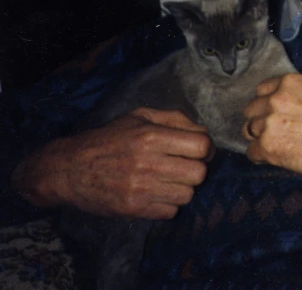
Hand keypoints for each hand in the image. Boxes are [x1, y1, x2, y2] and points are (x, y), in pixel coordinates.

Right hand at [12, 108, 212, 219]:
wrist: (69, 169)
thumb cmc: (109, 138)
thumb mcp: (140, 116)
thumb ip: (175, 119)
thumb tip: (204, 133)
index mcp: (151, 136)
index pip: (201, 146)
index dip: (206, 149)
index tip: (199, 150)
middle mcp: (149, 163)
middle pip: (199, 173)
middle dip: (196, 169)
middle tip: (184, 166)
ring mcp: (141, 189)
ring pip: (188, 195)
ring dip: (183, 188)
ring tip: (168, 180)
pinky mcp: (134, 209)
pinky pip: (171, 212)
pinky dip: (168, 204)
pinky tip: (157, 193)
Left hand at [243, 73, 301, 184]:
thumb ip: (299, 95)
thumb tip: (290, 105)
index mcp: (290, 83)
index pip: (263, 89)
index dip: (267, 102)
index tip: (273, 112)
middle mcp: (276, 99)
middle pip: (252, 109)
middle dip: (261, 119)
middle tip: (275, 131)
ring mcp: (270, 122)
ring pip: (249, 130)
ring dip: (261, 138)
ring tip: (278, 146)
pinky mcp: (269, 146)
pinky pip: (252, 152)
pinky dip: (261, 156)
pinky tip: (276, 157)